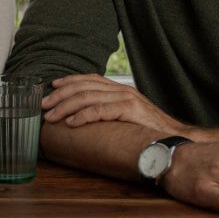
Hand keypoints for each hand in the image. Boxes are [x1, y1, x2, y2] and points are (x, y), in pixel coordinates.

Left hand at [42, 74, 187, 134]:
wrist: (175, 138)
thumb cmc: (148, 131)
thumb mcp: (127, 117)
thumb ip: (110, 111)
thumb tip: (86, 117)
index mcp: (120, 89)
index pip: (90, 79)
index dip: (69, 81)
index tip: (52, 87)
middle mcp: (121, 90)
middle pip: (84, 86)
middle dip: (60, 95)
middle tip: (44, 105)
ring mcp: (126, 98)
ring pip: (87, 97)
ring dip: (65, 106)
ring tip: (51, 116)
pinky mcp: (129, 109)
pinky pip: (100, 110)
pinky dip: (82, 115)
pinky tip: (71, 122)